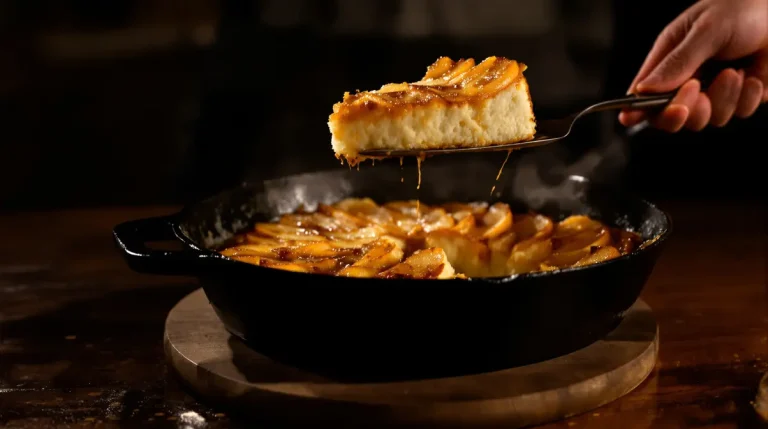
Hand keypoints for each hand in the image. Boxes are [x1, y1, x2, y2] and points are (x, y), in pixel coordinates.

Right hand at [619, 0, 767, 131]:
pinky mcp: (742, 98)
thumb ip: (677, 62)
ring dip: (723, 99)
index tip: (631, 118)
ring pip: (708, 119)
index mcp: (670, 60)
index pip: (644, 93)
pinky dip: (747, 97)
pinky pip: (739, 113)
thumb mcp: (705, 30)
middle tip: (696, 89)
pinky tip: (753, 75)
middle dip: (685, 110)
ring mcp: (715, 91)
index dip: (636, 109)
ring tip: (734, 72)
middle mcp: (689, 80)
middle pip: (672, 116)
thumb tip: (643, 89)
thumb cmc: (740, 7)